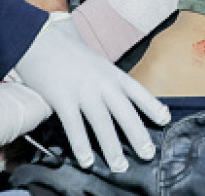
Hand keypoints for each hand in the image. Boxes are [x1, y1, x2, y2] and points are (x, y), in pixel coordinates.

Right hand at [14, 14, 170, 171]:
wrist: (39, 38)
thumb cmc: (68, 54)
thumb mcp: (95, 63)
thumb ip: (107, 81)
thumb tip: (118, 103)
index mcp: (111, 72)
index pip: (137, 91)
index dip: (152, 106)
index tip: (165, 119)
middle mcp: (101, 81)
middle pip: (125, 112)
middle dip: (138, 134)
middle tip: (148, 154)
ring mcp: (82, 89)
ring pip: (102, 123)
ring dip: (112, 147)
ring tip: (120, 166)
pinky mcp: (62, 97)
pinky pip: (74, 126)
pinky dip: (82, 146)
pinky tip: (87, 161)